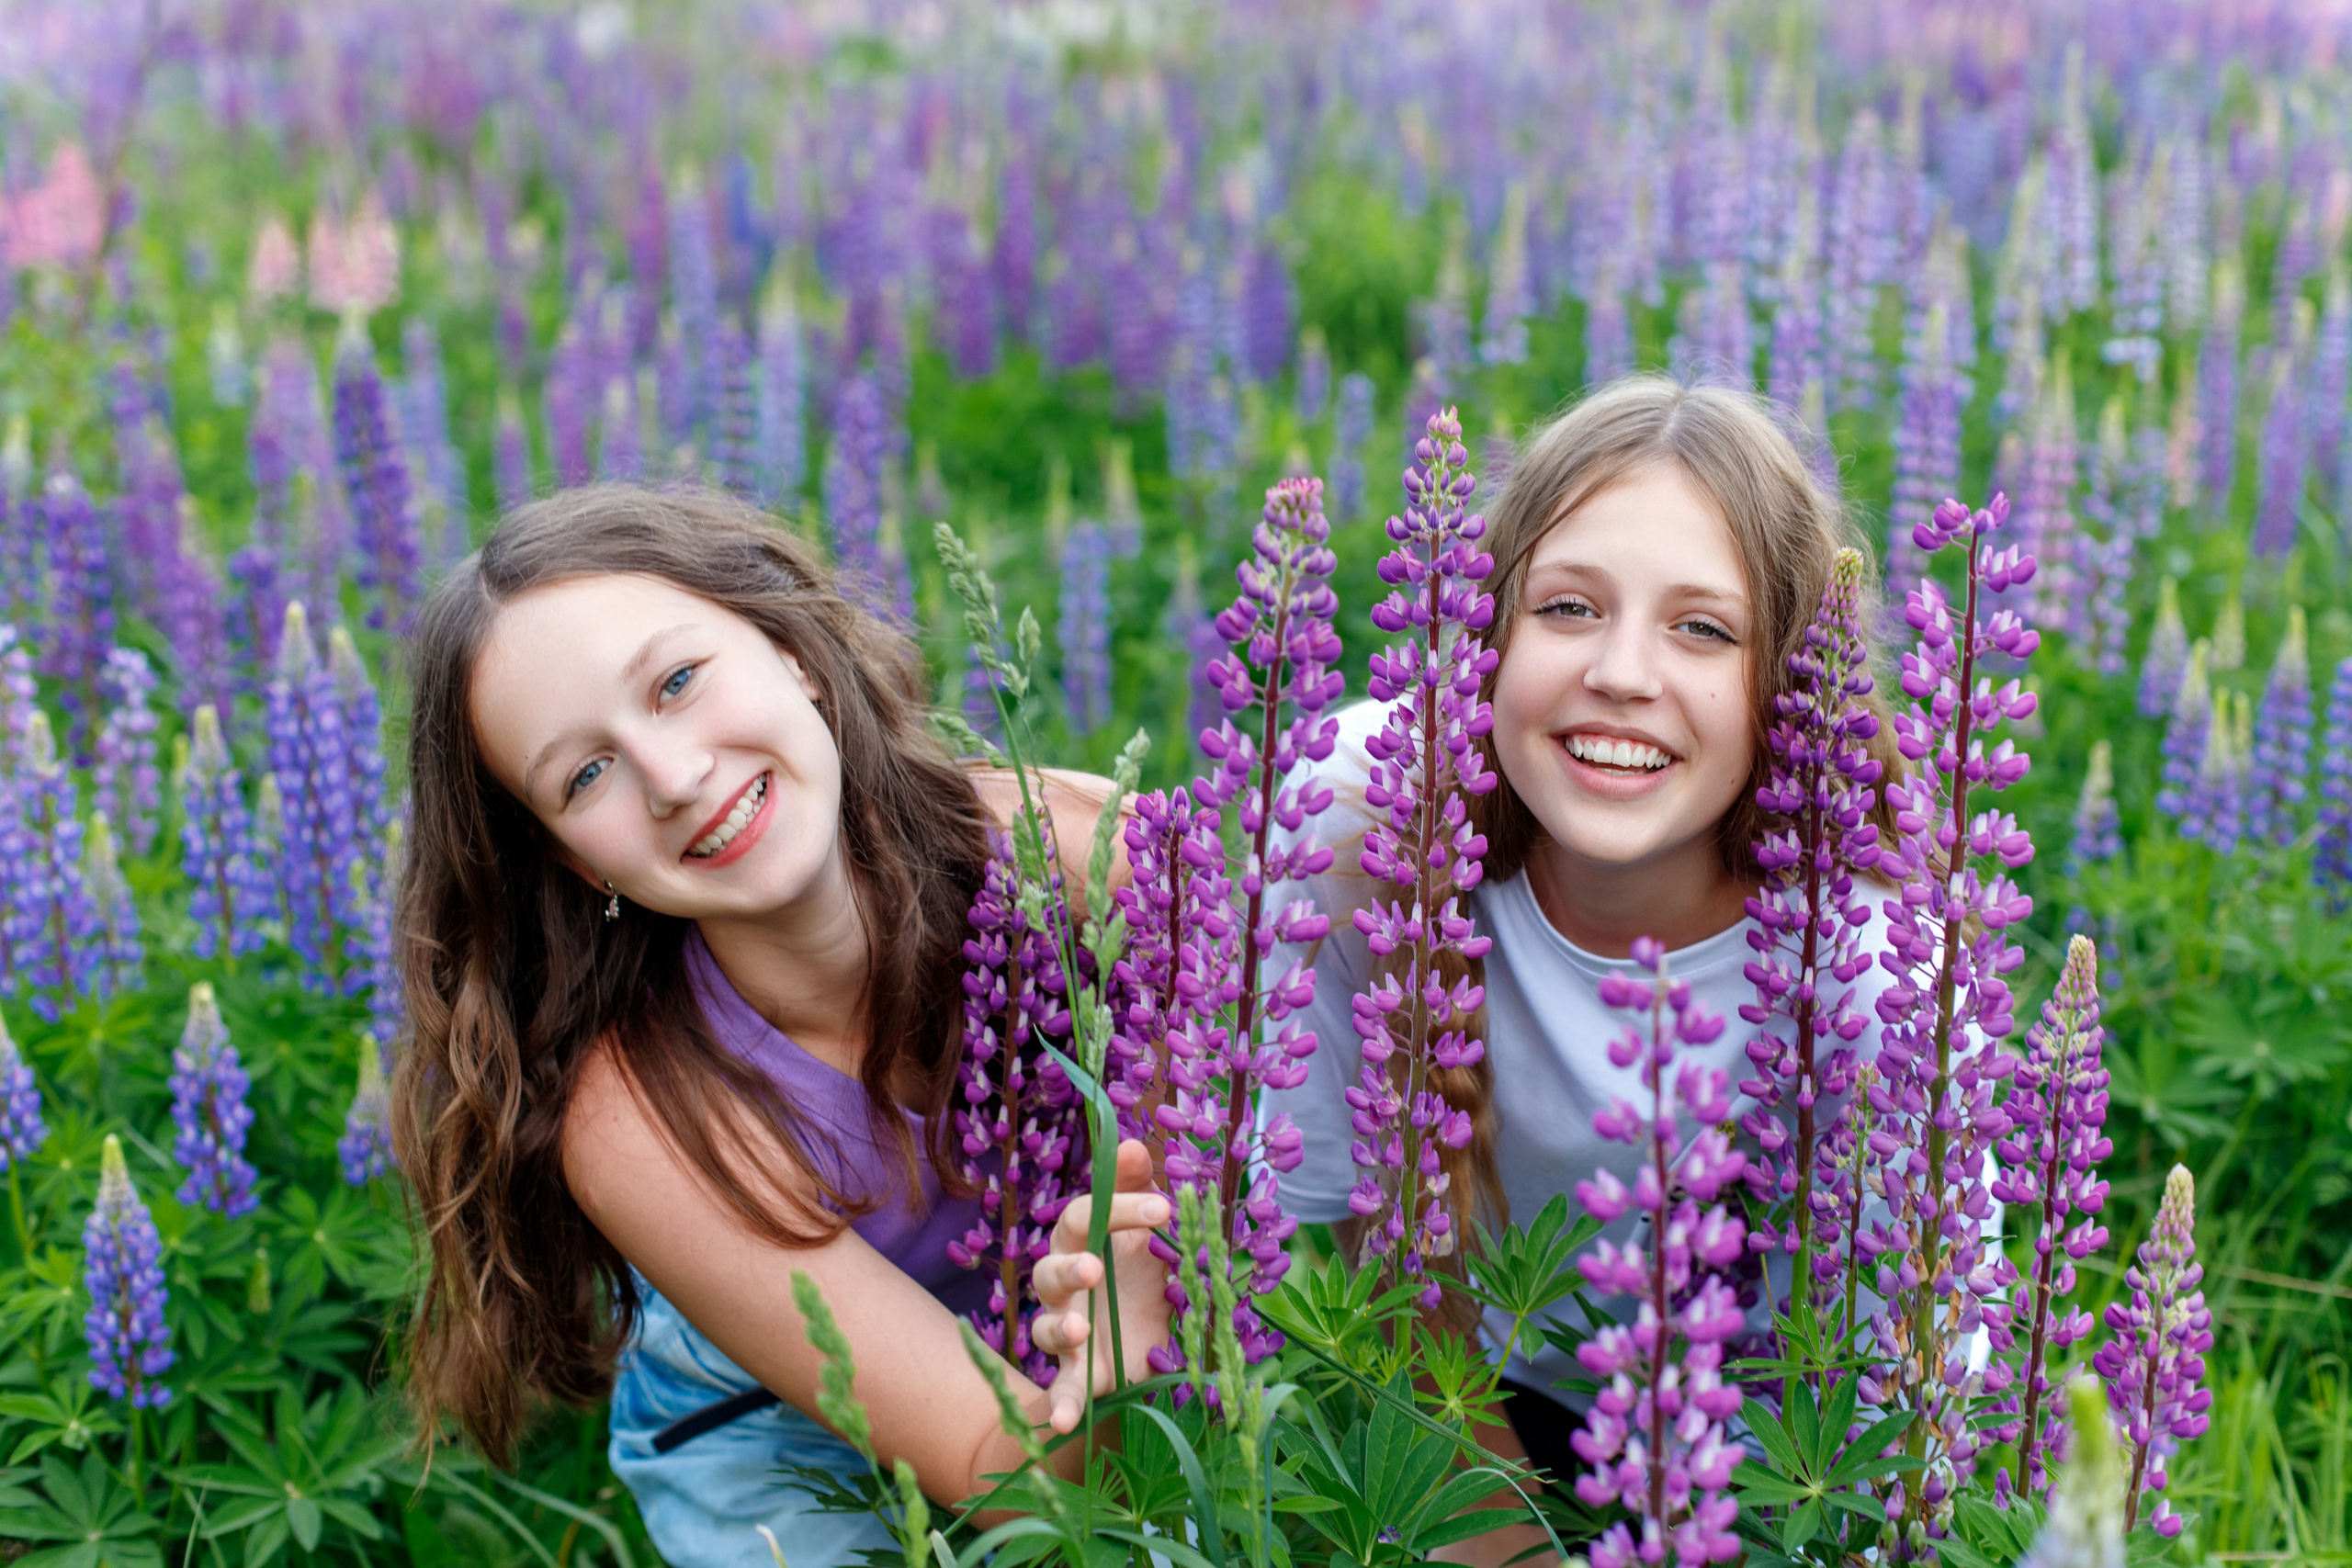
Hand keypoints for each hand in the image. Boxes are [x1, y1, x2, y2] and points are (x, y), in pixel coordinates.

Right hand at [1028, 1139, 1169, 1433]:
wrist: (1139, 1344)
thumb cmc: (1138, 1276)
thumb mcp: (1145, 1234)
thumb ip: (1135, 1191)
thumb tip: (1131, 1142)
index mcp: (1081, 1244)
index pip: (1083, 1217)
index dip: (1118, 1209)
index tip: (1164, 1209)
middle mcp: (1064, 1287)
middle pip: (1049, 1269)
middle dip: (1069, 1267)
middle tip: (1095, 1266)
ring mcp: (1066, 1332)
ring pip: (1044, 1327)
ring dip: (1057, 1328)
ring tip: (1076, 1331)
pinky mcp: (1078, 1375)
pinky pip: (1060, 1391)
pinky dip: (1057, 1407)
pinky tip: (1060, 1423)